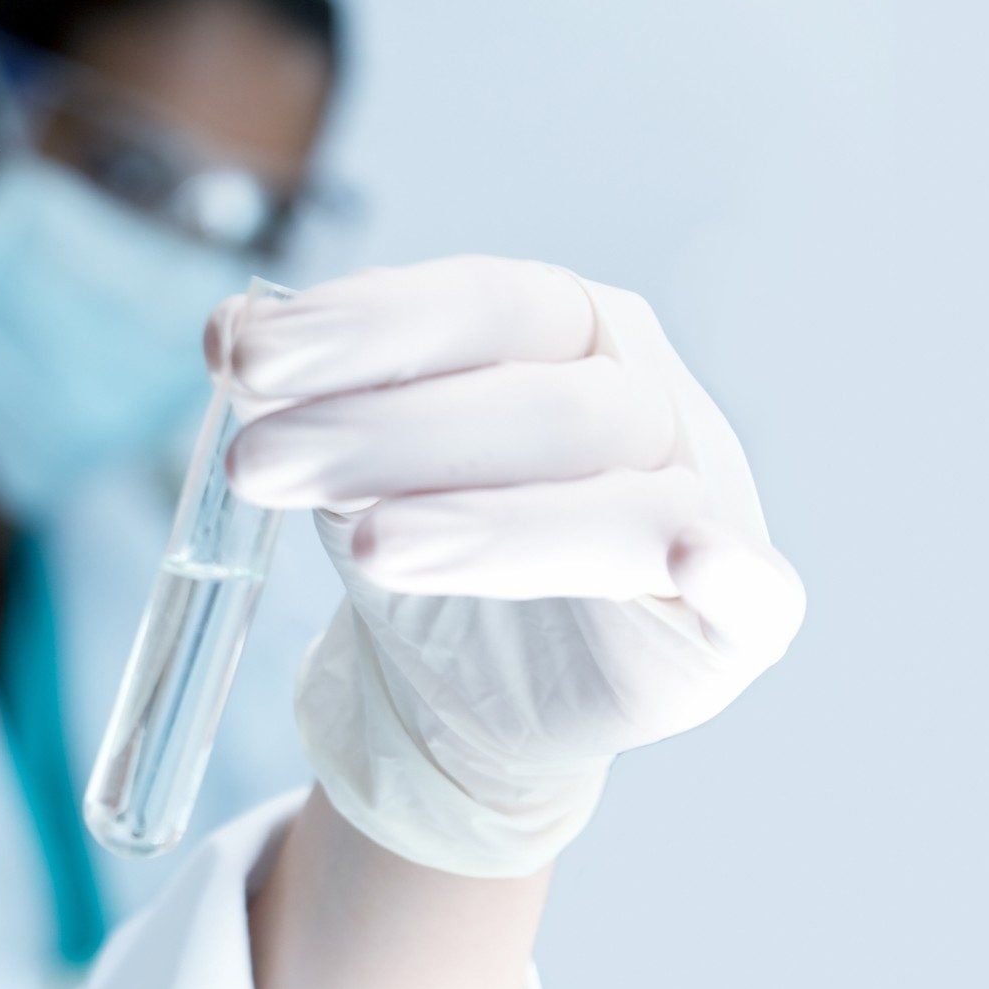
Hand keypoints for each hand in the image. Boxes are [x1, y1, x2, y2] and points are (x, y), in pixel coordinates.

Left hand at [216, 257, 804, 875]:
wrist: (469, 687)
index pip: (481, 302)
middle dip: (385, 433)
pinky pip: (758, 595)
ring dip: (490, 523)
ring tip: (363, 550)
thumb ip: (301, 394)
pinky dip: (733, 576)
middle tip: (254, 466)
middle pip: (533, 403)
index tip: (243, 358)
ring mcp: (704, 503)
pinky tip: (697, 564)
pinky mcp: (737, 619)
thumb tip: (230, 328)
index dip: (366, 324)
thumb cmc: (422, 536)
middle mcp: (647, 398)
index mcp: (567, 328)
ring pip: (616, 503)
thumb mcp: (345, 461)